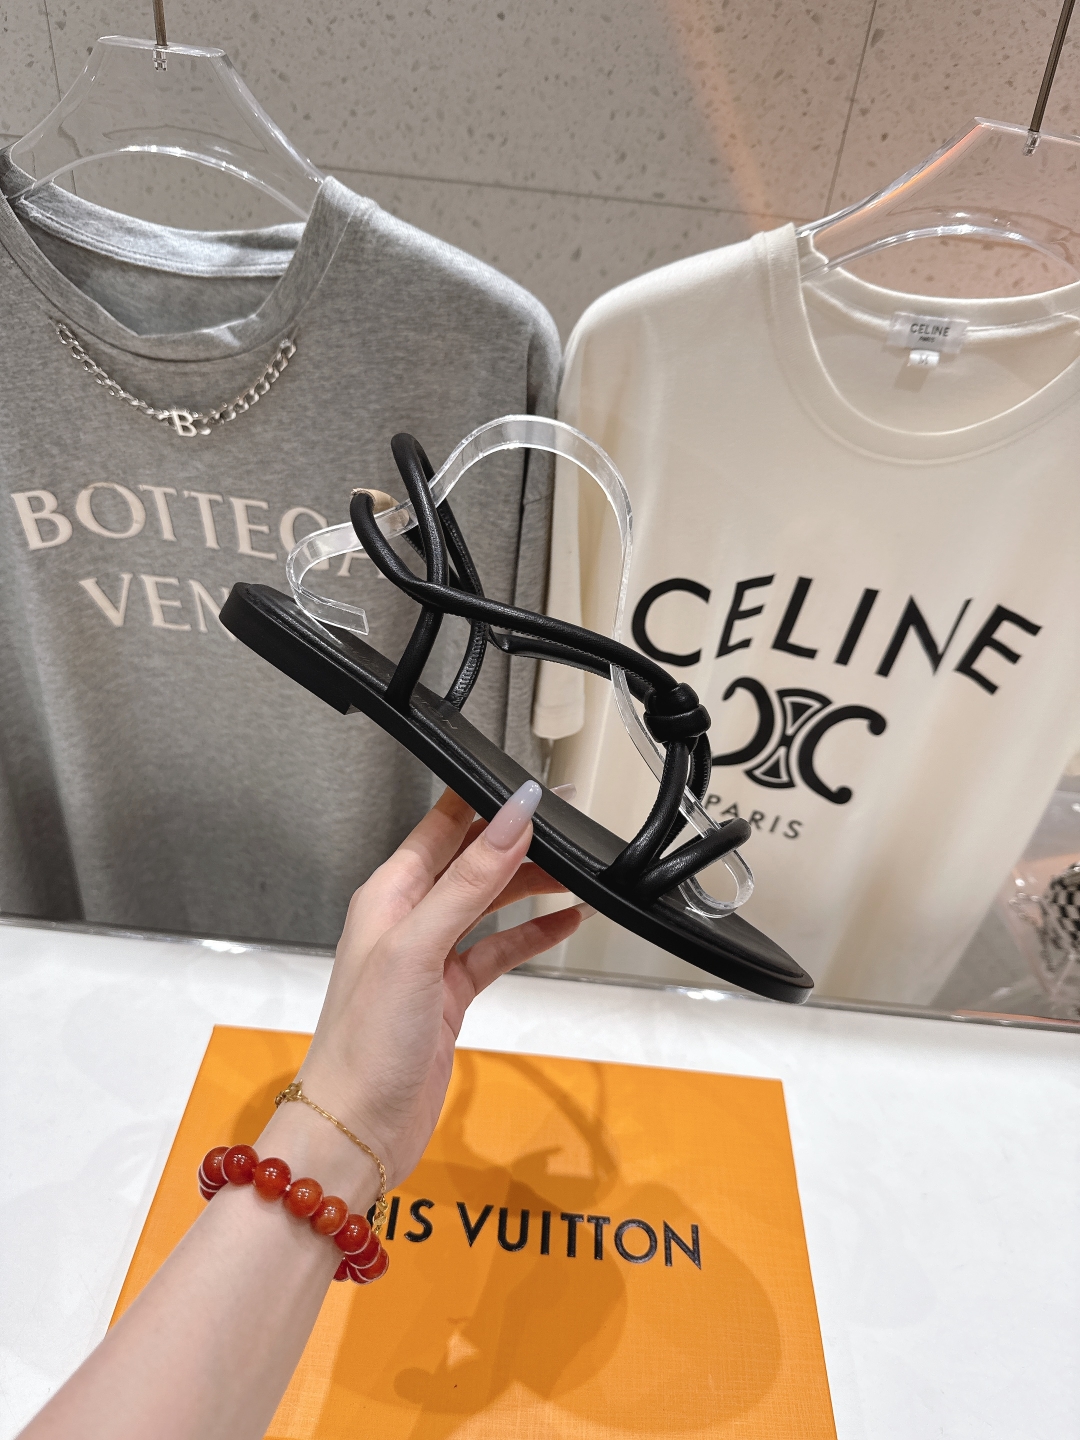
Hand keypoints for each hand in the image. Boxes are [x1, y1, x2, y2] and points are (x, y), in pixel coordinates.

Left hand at [278, 782, 581, 1192]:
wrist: (355, 1129)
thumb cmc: (364, 1043)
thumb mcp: (419, 947)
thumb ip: (469, 881)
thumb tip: (511, 818)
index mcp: (389, 894)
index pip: (443, 827)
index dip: (488, 802)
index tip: (534, 789)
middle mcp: (408, 919)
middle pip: (471, 862)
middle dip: (518, 843)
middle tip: (570, 829)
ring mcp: (430, 958)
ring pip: (489, 904)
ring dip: (531, 887)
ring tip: (578, 872)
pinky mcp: (449, 995)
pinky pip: (498, 951)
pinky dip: (531, 936)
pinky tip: (563, 924)